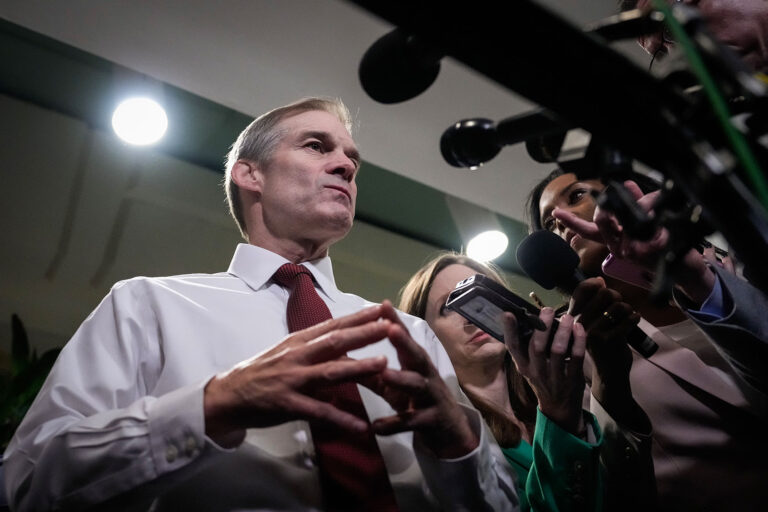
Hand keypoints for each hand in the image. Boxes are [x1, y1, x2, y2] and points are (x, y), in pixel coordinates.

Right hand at [204, 305, 390, 446]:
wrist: (227, 397)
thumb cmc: (260, 374)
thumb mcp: (287, 355)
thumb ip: (314, 350)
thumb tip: (344, 348)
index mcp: (298, 342)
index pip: (333, 325)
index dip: (358, 317)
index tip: (381, 308)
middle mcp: (297, 356)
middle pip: (335, 341)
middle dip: (364, 333)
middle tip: (390, 326)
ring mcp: (292, 379)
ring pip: (330, 372)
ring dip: (358, 368)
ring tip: (384, 365)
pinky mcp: (287, 404)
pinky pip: (319, 412)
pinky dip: (341, 419)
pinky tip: (361, 426)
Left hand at [362, 302, 478, 458]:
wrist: (450, 433)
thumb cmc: (419, 402)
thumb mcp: (397, 386)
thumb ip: (375, 372)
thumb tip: (347, 356)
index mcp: (416, 364)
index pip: (406, 339)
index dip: (395, 322)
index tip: (383, 305)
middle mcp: (426, 376)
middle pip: (416, 356)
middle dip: (404, 342)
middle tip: (390, 329)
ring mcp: (432, 398)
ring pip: (417, 386)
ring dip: (401, 379)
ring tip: (384, 375)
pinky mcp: (433, 421)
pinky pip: (412, 422)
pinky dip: (394, 424)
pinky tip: (376, 427)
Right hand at [503, 308, 585, 435]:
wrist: (559, 409)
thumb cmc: (543, 380)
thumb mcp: (529, 367)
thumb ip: (527, 348)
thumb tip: (530, 317)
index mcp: (523, 366)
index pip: (513, 347)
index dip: (509, 330)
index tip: (508, 313)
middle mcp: (536, 372)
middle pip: (536, 346)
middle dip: (542, 325)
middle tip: (547, 310)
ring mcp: (554, 377)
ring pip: (557, 350)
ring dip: (563, 331)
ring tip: (567, 317)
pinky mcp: (572, 379)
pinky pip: (576, 357)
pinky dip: (578, 340)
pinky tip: (579, 328)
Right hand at [553, 180, 714, 303]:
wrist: (687, 267)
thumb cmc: (666, 245)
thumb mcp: (646, 222)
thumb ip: (635, 203)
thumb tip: (627, 184)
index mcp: (614, 241)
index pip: (589, 230)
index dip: (572, 222)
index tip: (556, 213)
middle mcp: (618, 248)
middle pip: (601, 221)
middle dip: (609, 205)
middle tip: (616, 193)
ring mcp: (632, 251)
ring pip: (628, 217)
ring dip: (644, 204)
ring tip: (656, 205)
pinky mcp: (649, 251)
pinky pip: (650, 221)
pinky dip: (660, 214)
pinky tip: (666, 219)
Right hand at [569, 278, 637, 380]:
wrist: (608, 373)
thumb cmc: (602, 345)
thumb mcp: (592, 324)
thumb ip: (593, 303)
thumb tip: (599, 280)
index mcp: (574, 318)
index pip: (580, 291)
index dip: (593, 283)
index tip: (601, 284)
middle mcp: (580, 324)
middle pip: (604, 294)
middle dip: (617, 297)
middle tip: (620, 307)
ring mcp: (593, 332)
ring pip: (618, 306)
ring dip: (627, 309)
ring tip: (626, 317)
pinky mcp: (609, 339)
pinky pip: (628, 319)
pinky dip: (634, 318)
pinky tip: (634, 321)